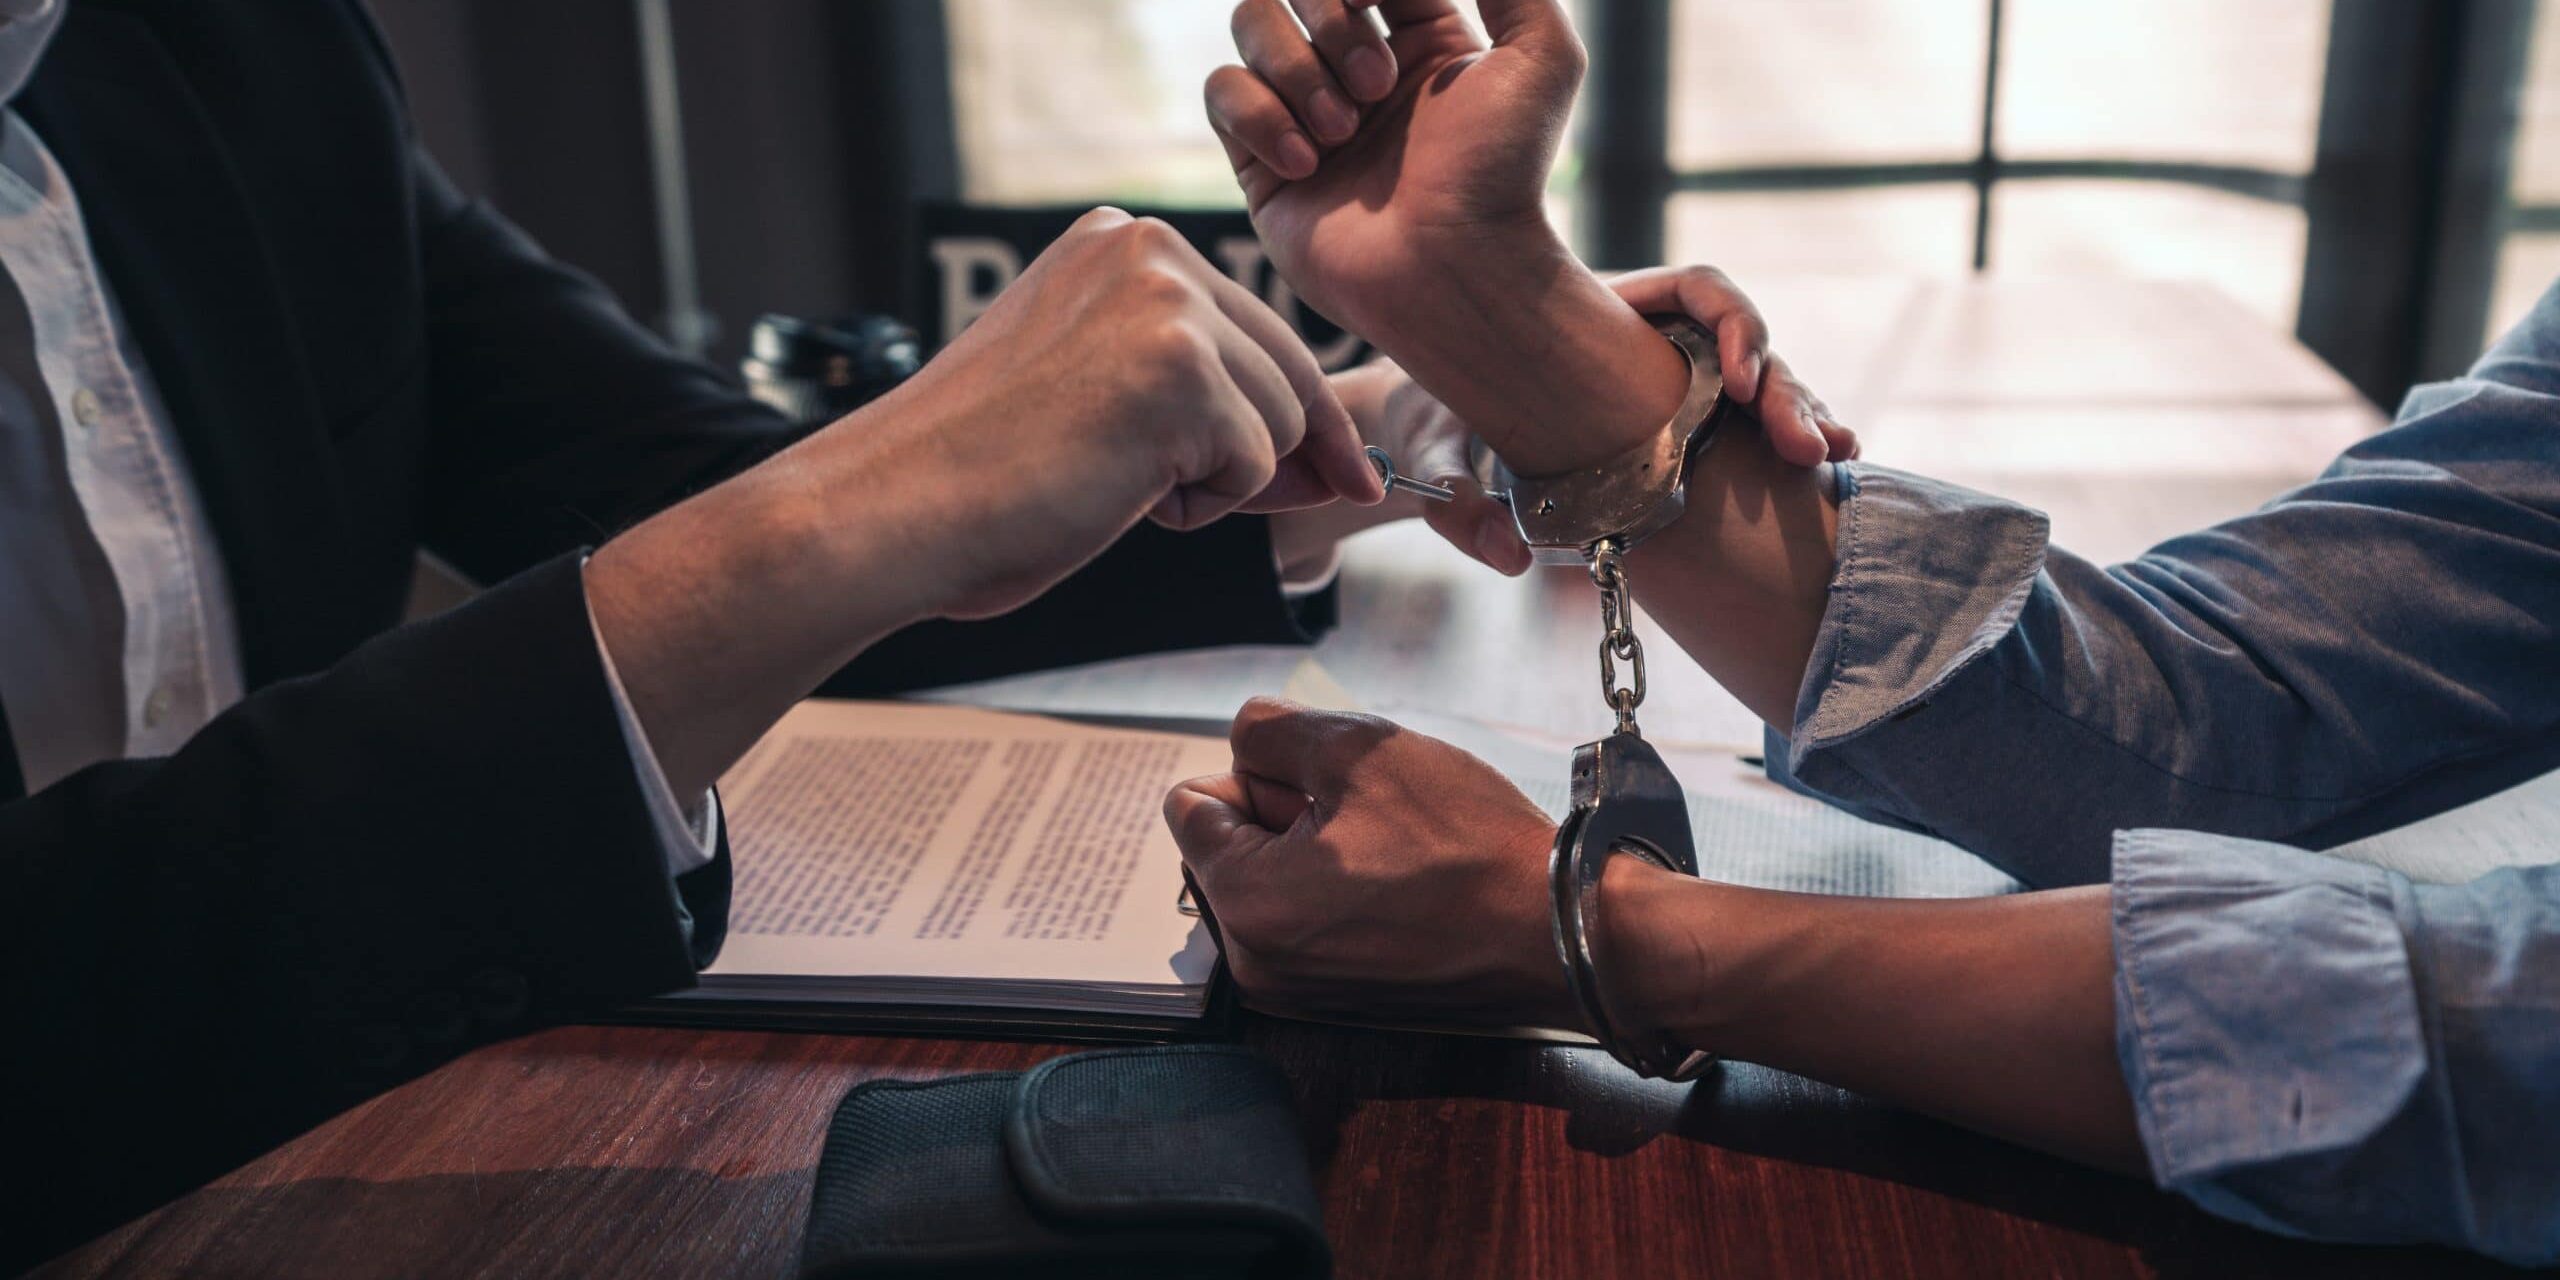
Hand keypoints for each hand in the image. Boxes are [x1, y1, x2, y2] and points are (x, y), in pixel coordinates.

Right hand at [861, 207, 1382, 618]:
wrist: (898, 509)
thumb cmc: (985, 478)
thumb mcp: (1102, 399)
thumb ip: (1204, 396)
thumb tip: (1337, 459)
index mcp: (1122, 243)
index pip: (1257, 328)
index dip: (1298, 414)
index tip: (1349, 472)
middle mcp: (1150, 249)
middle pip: (1288, 371)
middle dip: (1270, 454)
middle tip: (1190, 498)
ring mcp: (1168, 302)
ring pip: (1279, 422)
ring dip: (1215, 482)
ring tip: (1108, 480)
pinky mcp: (1182, 369)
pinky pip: (1255, 465)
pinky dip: (1199, 505)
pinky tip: (1113, 490)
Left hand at [1164, 697, 1568, 1026]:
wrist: (1562, 929)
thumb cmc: (1470, 846)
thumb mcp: (1359, 749)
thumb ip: (1271, 730)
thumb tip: (1242, 741)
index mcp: (1244, 903)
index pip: (1189, 804)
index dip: (1256, 773)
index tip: (1327, 788)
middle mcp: (1256, 963)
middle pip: (1229, 846)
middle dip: (1283, 816)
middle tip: (1370, 820)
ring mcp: (1298, 992)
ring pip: (1273, 880)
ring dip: (1317, 851)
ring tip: (1395, 854)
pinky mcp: (1341, 1002)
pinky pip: (1312, 921)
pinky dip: (1344, 894)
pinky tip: (1406, 886)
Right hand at [1207, 0, 1581, 340]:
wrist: (1451, 272)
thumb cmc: (1501, 174)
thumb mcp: (1541, 57)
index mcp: (1419, 35)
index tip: (1379, 4)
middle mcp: (1354, 65)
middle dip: (1331, 22)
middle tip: (1378, 88)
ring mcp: (1301, 110)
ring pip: (1249, 22)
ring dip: (1294, 67)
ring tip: (1342, 132)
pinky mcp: (1259, 160)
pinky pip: (1221, 91)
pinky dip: (1260, 116)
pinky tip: (1309, 164)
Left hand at [1270, 264, 1859, 579]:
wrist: (1425, 434)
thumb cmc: (1427, 422)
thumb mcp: (1429, 452)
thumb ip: (1456, 501)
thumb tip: (1516, 558)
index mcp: (1598, 312)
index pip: (1696, 289)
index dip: (1732, 322)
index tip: (1740, 380)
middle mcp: (1646, 343)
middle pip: (1742, 344)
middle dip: (1784, 389)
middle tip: (1806, 447)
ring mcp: (1671, 388)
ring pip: (1760, 388)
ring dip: (1802, 418)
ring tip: (1827, 459)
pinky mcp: (1682, 434)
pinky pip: (1751, 433)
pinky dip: (1788, 448)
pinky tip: (1825, 474)